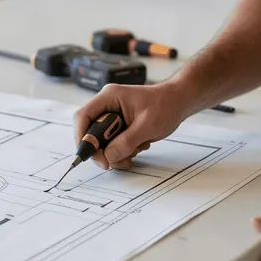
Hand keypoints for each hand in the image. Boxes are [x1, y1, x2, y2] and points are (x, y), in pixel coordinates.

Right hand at [74, 80, 191, 168]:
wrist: (179, 102)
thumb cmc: (165, 105)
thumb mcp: (147, 125)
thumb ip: (126, 142)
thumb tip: (108, 156)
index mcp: (109, 97)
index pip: (83, 116)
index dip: (81, 137)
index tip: (87, 155)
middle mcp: (107, 106)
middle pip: (90, 132)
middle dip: (101, 150)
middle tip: (112, 163)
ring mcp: (113, 116)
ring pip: (102, 141)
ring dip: (115, 152)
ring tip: (135, 151)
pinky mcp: (120, 126)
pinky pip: (113, 143)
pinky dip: (123, 151)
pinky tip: (138, 146)